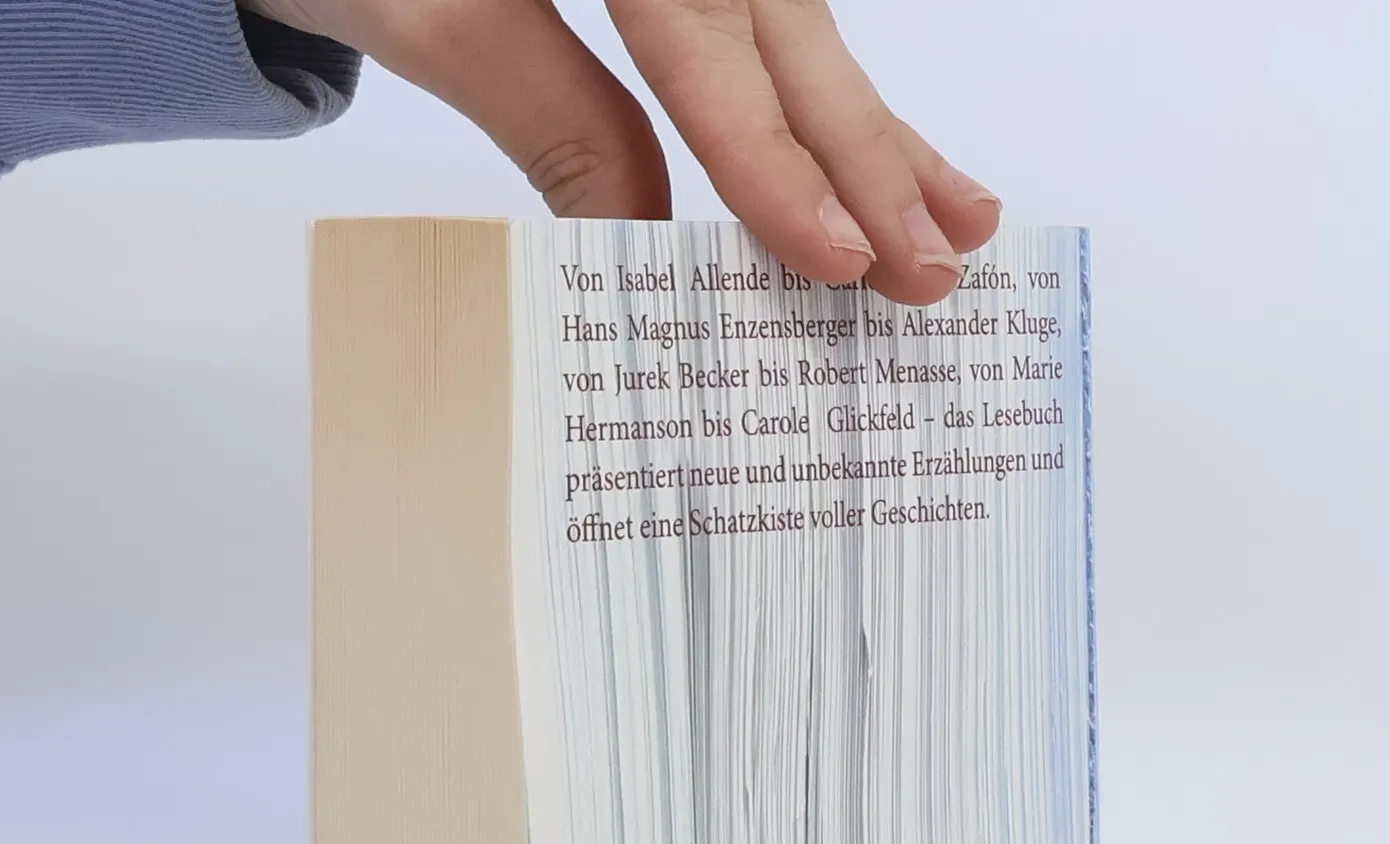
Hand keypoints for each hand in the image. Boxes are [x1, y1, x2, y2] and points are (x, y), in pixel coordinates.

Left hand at [244, 0, 999, 305]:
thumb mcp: (430, 18)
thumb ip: (550, 112)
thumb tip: (643, 242)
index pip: (704, 35)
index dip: (773, 152)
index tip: (830, 254)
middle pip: (782, 31)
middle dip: (862, 160)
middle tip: (927, 272)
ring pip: (803, 33)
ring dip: (882, 138)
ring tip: (959, 226)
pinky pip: (775, 37)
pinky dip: (833, 107)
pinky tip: (901, 161)